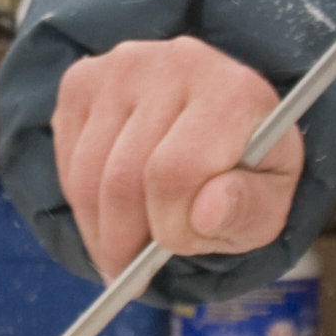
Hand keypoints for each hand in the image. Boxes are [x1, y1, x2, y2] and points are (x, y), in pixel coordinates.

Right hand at [52, 36, 299, 277]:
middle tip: (129, 272)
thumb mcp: (270, 202)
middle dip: (123, 240)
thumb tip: (207, 212)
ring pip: (85, 174)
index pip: (176, 172)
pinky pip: (66, 160)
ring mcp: (123, 66)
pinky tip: (108, 209)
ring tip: (120, 248)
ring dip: (98, 228)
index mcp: (234, 92)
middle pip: (122, 178)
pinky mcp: (84, 79)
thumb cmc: (246, 169)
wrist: (221, 120)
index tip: (175, 249)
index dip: (169, 228)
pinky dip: (80, 201)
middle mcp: (177, 64)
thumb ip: (248, 211)